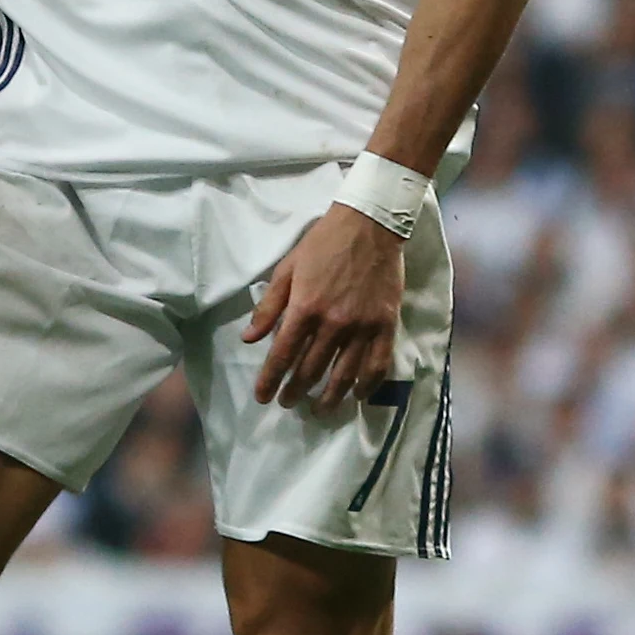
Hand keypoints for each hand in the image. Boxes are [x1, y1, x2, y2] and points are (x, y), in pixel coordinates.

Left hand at [246, 205, 403, 408]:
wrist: (370, 225)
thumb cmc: (323, 244)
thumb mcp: (287, 269)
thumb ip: (268, 306)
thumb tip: (250, 338)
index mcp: (305, 308)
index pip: (282, 356)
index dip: (270, 380)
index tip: (263, 397)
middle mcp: (333, 323)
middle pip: (310, 370)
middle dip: (295, 391)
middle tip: (288, 402)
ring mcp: (362, 327)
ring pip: (343, 375)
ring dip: (329, 398)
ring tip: (319, 410)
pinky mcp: (385, 326)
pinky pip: (377, 365)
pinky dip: (367, 386)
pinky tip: (358, 396)